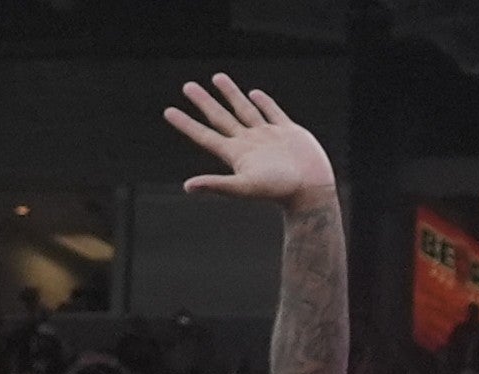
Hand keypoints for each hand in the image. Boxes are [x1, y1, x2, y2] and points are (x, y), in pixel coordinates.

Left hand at [164, 75, 333, 208]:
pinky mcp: (287, 132)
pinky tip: (254, 94)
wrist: (310, 190)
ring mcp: (267, 136)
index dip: (186, 124)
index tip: (168, 111)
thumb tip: (187, 187)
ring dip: (230, 94)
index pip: (204, 135)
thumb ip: (216, 185)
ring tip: (217, 78)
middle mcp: (248, 143)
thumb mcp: (243, 187)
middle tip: (187, 86)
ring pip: (244, 109)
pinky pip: (271, 112)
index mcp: (235, 154)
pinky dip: (263, 102)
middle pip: (220, 117)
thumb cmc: (278, 190)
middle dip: (204, 102)